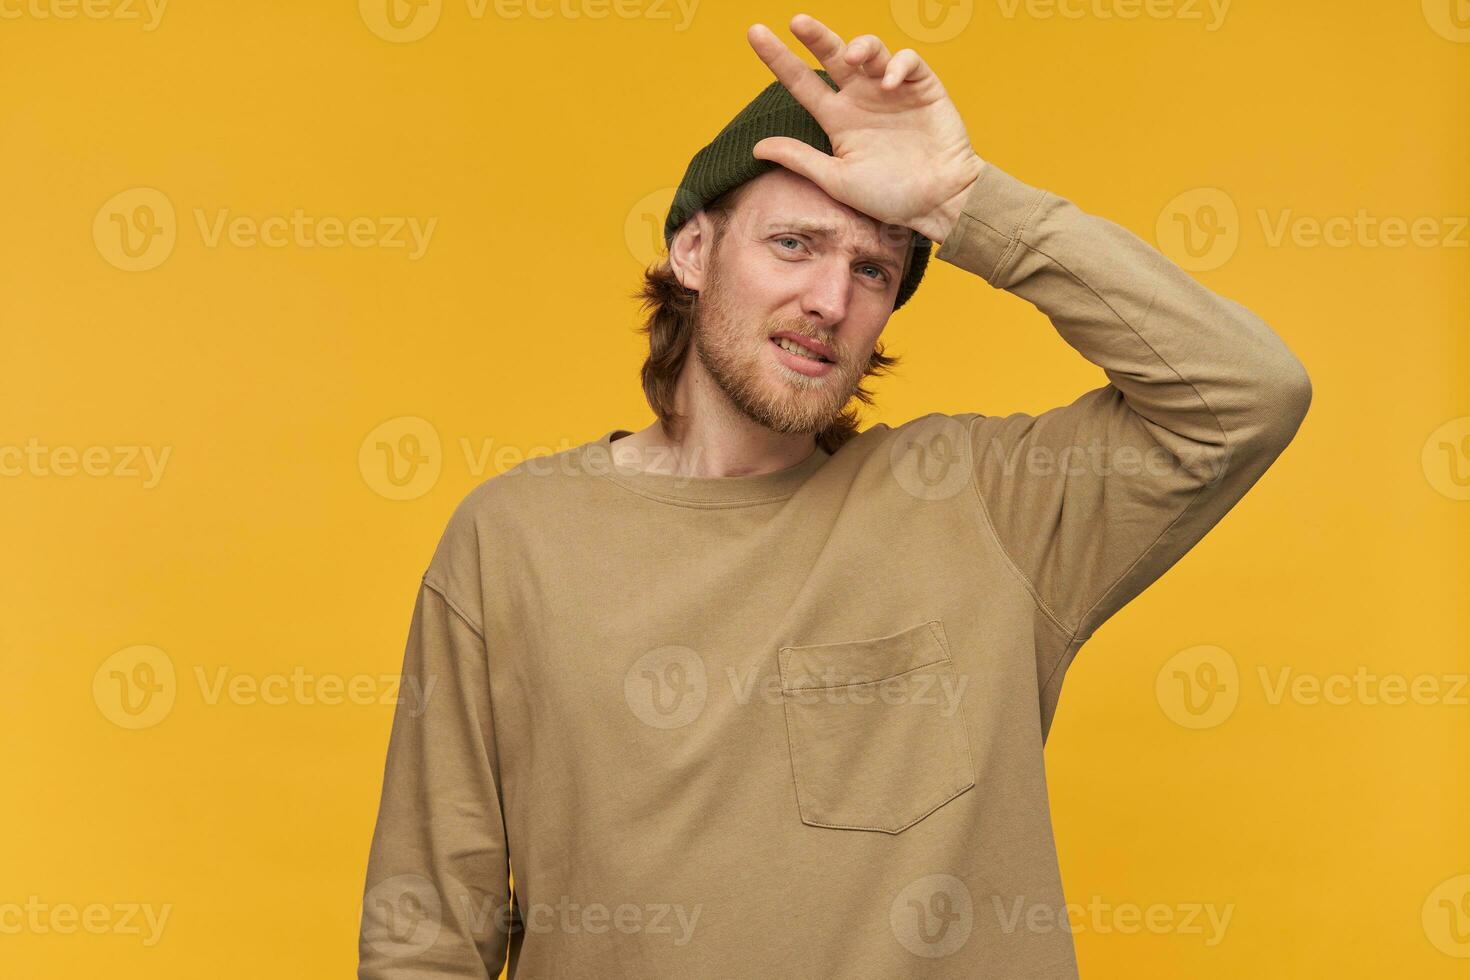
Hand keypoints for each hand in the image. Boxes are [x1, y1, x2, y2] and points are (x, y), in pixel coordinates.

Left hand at [746, 14, 985, 244]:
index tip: (755, 34)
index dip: (779, 58)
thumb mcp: (837, 180)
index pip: (801, 83)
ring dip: (861, 45)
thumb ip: (801, 159)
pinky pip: (908, 62)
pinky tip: (890, 83)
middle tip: (797, 22)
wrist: (939, 203)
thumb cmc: (889, 197)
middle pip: (833, 56)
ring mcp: (891, 91)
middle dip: (816, 36)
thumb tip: (757, 148)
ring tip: (854, 56)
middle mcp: (861, 99)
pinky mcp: (923, 88)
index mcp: (837, 119)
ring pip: (871, 51)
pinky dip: (898, 65)